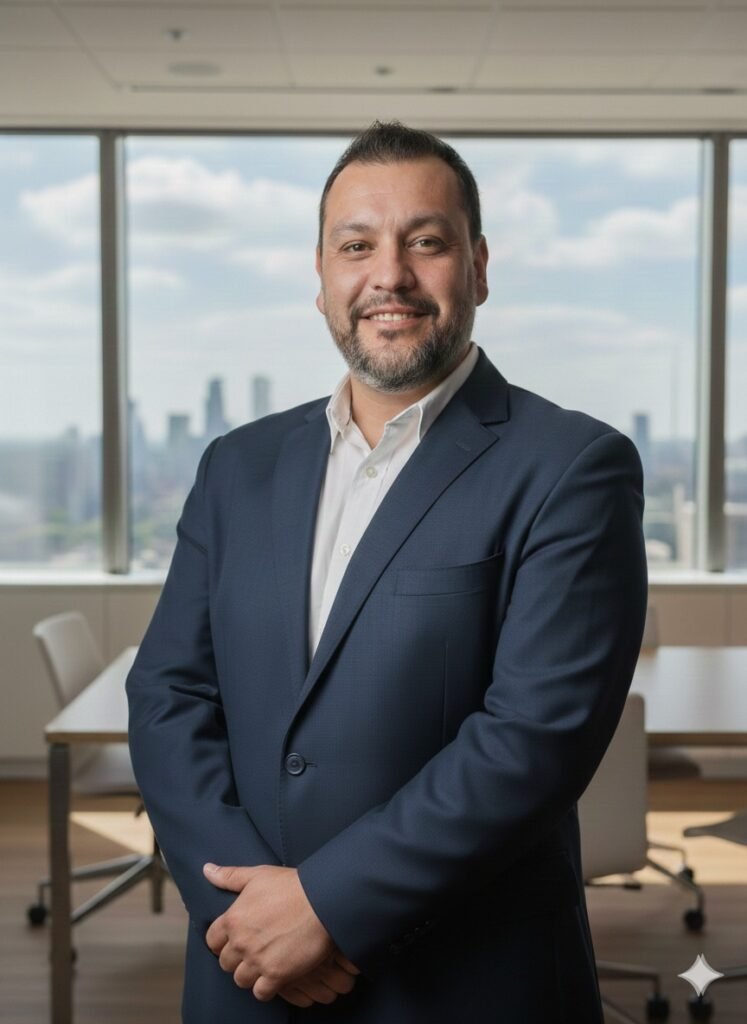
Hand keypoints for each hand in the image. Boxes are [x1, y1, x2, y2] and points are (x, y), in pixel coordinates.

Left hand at [203, 863, 358, 1002]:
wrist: (322, 901)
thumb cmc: (291, 885)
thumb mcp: (257, 875)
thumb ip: (229, 876)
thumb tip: (207, 870)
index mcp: (233, 919)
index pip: (212, 940)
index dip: (222, 941)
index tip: (235, 939)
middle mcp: (241, 942)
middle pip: (225, 963)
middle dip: (236, 958)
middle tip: (252, 951)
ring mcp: (257, 960)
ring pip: (240, 979)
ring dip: (250, 974)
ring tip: (263, 963)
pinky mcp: (276, 975)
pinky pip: (260, 993)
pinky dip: (265, 988)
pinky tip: (274, 976)